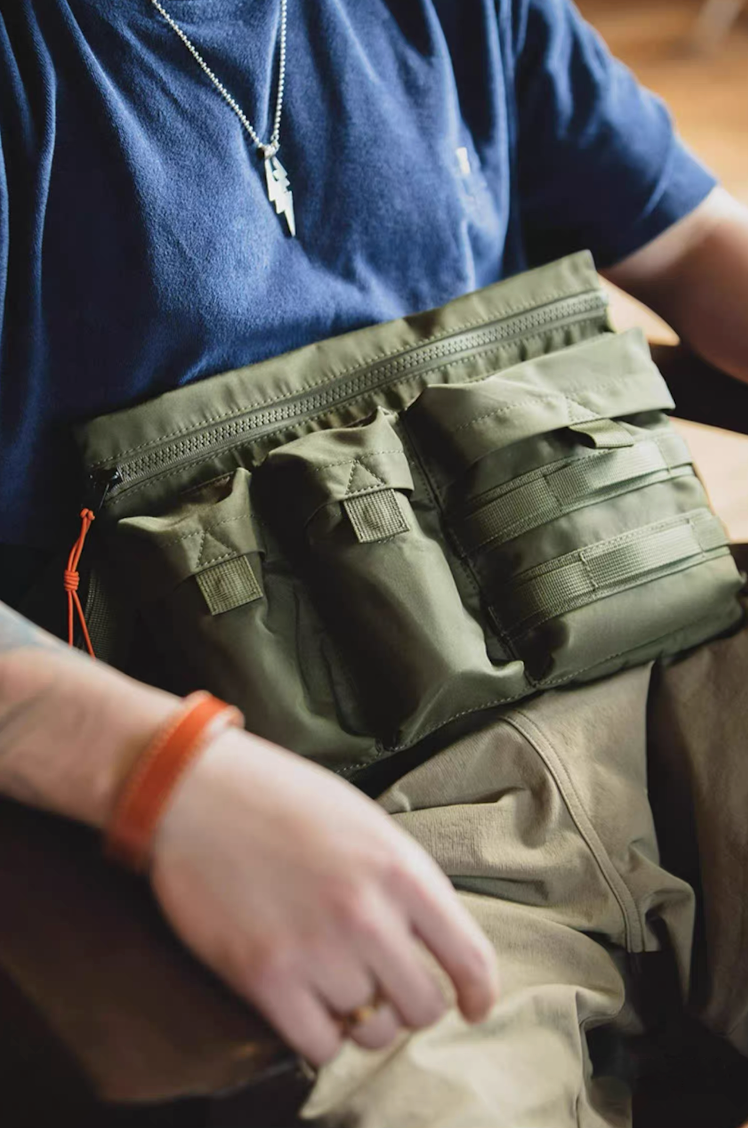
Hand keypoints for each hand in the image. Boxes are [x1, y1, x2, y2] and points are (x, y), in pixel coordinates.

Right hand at [150, 728, 498, 1065]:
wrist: (195, 792)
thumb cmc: (281, 799)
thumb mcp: (364, 823)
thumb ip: (403, 880)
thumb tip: (434, 941)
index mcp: (400, 869)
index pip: (468, 957)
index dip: (478, 993)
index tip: (473, 1006)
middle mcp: (366, 914)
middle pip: (421, 1006)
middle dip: (407, 1005)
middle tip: (384, 989)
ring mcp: (316, 949)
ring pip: (370, 1030)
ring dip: (359, 1018)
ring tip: (336, 986)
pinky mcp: (264, 977)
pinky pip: (319, 1046)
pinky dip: (319, 1036)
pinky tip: (307, 1006)